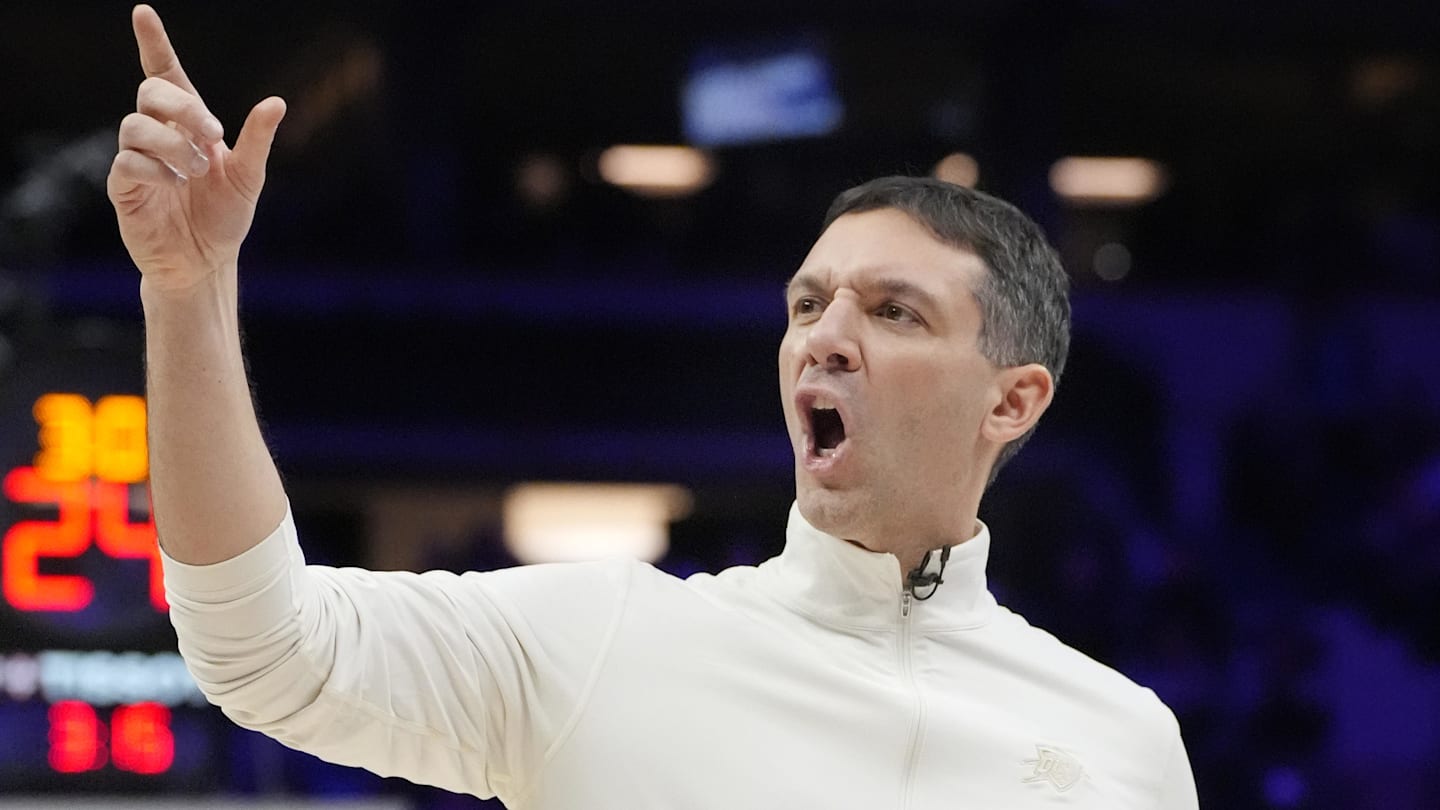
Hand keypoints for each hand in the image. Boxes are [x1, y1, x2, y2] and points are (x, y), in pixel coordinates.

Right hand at [108, 4, 285, 290]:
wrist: (206, 262)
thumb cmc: (224, 217)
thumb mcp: (249, 177)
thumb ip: (258, 140)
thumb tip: (276, 102)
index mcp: (188, 127)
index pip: (165, 76)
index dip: (154, 45)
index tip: (144, 13)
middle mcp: (158, 136)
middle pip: (151, 93)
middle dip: (182, 107)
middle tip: (212, 134)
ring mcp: (137, 160)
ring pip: (134, 126)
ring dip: (172, 145)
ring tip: (195, 172)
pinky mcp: (124, 188)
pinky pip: (126, 163)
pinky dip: (154, 170)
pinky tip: (174, 186)